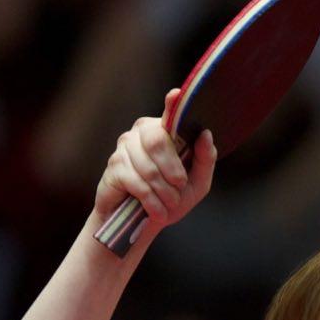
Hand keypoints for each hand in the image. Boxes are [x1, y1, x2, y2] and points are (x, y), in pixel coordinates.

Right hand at [93, 90, 215, 228]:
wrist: (145, 223)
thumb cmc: (172, 199)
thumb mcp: (197, 184)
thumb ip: (204, 160)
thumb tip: (206, 134)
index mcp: (165, 132)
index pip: (170, 114)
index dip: (173, 105)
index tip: (177, 95)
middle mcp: (142, 133)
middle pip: (157, 140)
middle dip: (173, 170)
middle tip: (179, 187)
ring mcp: (124, 148)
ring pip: (148, 167)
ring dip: (164, 192)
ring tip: (169, 205)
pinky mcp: (114, 167)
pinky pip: (136, 182)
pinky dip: (151, 200)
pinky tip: (156, 210)